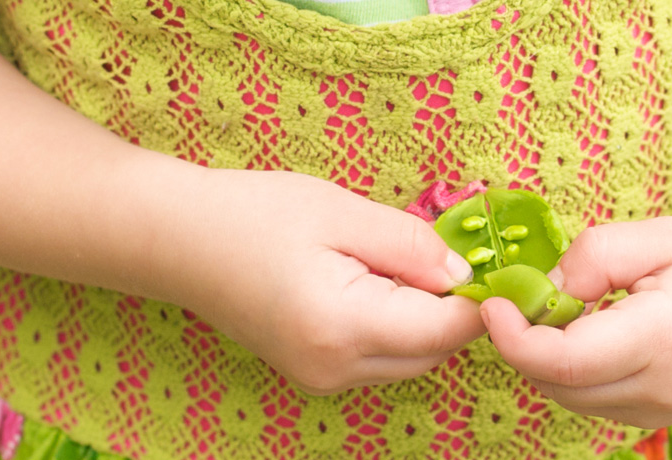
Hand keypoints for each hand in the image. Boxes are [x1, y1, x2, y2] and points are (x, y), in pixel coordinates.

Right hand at [158, 170, 483, 394]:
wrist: (174, 240)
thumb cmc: (251, 214)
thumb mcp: (342, 212)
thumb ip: (412, 246)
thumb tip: (466, 275)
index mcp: (343, 328)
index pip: (446, 330)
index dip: (481, 298)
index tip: (497, 261)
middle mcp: (335, 369)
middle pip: (434, 352)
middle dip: (453, 307)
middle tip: (445, 249)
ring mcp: (321, 380)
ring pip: (411, 359)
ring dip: (424, 317)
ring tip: (394, 260)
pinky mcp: (313, 375)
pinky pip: (380, 358)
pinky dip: (395, 325)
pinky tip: (370, 281)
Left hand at [480, 217, 671, 427]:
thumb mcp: (664, 236)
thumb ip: (596, 257)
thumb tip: (546, 290)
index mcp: (663, 339)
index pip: (563, 362)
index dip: (514, 337)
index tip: (493, 302)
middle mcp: (664, 389)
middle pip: (558, 387)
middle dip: (525, 346)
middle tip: (523, 297)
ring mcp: (669, 411)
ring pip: (575, 401)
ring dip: (551, 361)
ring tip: (571, 310)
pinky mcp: (670, 416)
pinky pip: (601, 403)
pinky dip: (580, 374)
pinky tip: (599, 332)